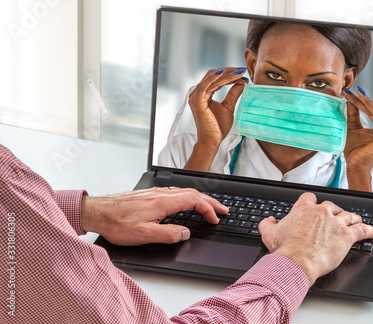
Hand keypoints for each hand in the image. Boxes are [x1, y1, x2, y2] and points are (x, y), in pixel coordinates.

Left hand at [81, 187, 227, 245]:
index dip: (208, 209)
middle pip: (193, 193)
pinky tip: (186, 203)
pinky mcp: (148, 195)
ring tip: (209, 207)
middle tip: (223, 210)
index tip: (216, 219)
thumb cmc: (116, 223)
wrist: (96, 212)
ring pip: (184, 192)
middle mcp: (160, 193)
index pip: (194, 200)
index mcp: (163, 202)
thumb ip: (168, 234)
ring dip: (200, 199)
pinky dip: (188, 198)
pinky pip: (175, 193)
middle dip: (210, 202)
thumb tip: (185, 233)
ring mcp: (154, 192)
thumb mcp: (144, 235)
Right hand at [185, 67, 247, 170]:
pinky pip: (205, 86)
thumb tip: (242, 83)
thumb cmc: (217, 127)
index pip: (215, 79)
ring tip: (239, 73)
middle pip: (212, 75)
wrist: (212, 141)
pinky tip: (225, 76)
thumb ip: (233, 94)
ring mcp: (196, 97)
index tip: (242, 73)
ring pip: (211, 79)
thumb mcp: (228, 107)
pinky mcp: (197, 102)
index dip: (229, 74)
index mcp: (203, 94)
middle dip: (228, 71)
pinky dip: (215, 79)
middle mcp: (197, 93)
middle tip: (241, 70)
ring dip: (226, 74)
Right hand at [258, 192, 372, 285]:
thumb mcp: (269, 234)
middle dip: (334, 211)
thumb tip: (269, 221)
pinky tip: (372, 232)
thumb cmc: (285, 249)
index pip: (310, 198)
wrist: (297, 261)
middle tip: (336, 217)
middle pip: (331, 205)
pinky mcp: (346, 236)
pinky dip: (368, 230)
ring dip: (353, 218)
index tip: (314, 206)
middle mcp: (321, 212)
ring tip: (357, 220)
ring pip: (349, 215)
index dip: (312, 202)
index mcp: (303, 208)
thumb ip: (267, 224)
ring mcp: (335, 223)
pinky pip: (361, 230)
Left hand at [342, 86, 372, 190]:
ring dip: (371, 104)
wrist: (355, 164)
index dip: (360, 101)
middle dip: (364, 100)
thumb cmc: (354, 150)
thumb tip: (349, 100)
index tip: (350, 93)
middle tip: (356, 91)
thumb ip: (353, 114)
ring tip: (362, 95)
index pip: (369, 111)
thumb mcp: (352, 128)